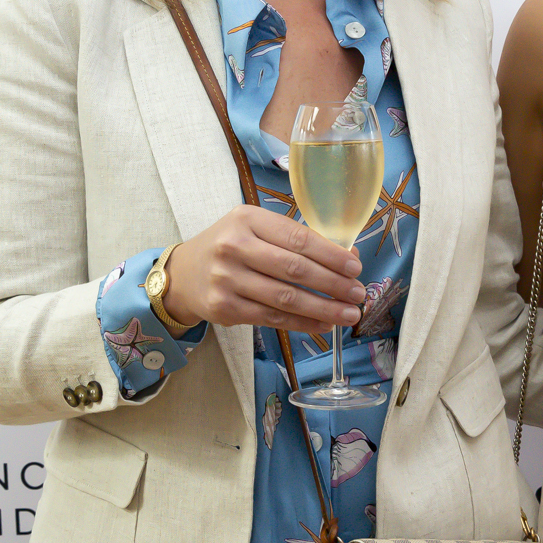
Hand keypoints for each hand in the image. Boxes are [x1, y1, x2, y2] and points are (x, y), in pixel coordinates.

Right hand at [162, 206, 364, 335]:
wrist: (184, 274)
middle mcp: (234, 247)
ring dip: (323, 308)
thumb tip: (348, 258)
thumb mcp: (256, 229)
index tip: (355, 267)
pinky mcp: (225, 308)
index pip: (298, 238)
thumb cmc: (230, 247)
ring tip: (349, 313)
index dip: (331, 255)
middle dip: (333, 284)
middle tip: (358, 293)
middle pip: (294, 269)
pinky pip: (272, 317)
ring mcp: (227, 279)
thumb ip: (297, 240)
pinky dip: (303, 323)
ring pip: (285, 298)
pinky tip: (324, 323)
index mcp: (247, 219)